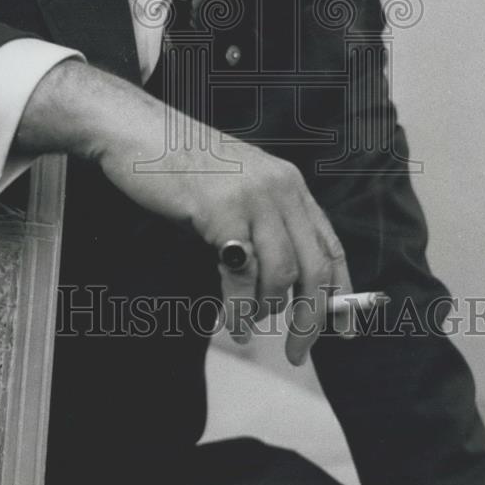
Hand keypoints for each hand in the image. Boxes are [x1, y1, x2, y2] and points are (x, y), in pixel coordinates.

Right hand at [15, 58, 352, 364]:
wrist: (139, 132)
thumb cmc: (181, 166)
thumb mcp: (237, 189)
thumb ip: (261, 225)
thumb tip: (280, 286)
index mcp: (289, 184)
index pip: (331, 245)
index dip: (342, 292)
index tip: (344, 330)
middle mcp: (281, 188)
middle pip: (314, 268)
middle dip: (311, 318)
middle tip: (296, 352)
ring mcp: (253, 197)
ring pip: (282, 274)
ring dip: (268, 312)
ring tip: (248, 325)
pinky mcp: (222, 210)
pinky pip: (242, 274)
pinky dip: (240, 309)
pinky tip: (234, 324)